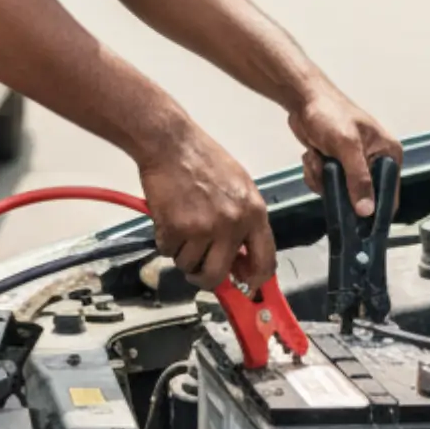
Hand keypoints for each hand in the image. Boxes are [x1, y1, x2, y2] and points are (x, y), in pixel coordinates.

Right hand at [136, 117, 275, 290]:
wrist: (170, 143)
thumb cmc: (204, 160)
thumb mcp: (239, 186)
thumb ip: (245, 220)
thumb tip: (242, 256)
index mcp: (254, 213)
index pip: (265, 262)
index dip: (253, 281)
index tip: (243, 285)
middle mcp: (232, 225)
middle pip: (217, 274)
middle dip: (204, 277)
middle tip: (196, 268)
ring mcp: (203, 228)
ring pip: (188, 264)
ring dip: (181, 254)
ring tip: (180, 229)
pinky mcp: (175, 228)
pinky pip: (167, 251)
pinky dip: (164, 241)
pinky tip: (167, 220)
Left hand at [289, 83, 402, 214]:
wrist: (303, 100)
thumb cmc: (331, 115)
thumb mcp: (347, 147)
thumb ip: (359, 179)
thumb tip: (367, 211)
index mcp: (388, 155)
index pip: (389, 193)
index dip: (376, 210)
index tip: (358, 224)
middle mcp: (374, 161)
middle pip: (362, 196)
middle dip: (340, 190)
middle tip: (327, 179)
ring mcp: (352, 164)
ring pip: (339, 191)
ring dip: (322, 179)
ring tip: (318, 157)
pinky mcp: (334, 165)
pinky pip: (325, 184)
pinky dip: (315, 173)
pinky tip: (312, 155)